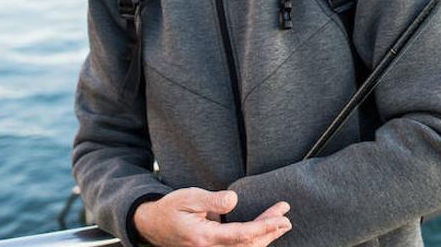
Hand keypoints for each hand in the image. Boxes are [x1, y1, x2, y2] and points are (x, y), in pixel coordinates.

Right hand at [133, 187, 291, 245]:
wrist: (153, 224)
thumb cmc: (171, 208)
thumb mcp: (189, 197)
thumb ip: (212, 200)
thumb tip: (234, 199)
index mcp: (205, 238)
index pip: (242, 235)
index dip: (264, 227)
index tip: (280, 218)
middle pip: (248, 244)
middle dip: (270, 230)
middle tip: (286, 216)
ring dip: (265, 235)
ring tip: (281, 221)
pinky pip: (239, 246)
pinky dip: (255, 238)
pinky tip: (265, 229)